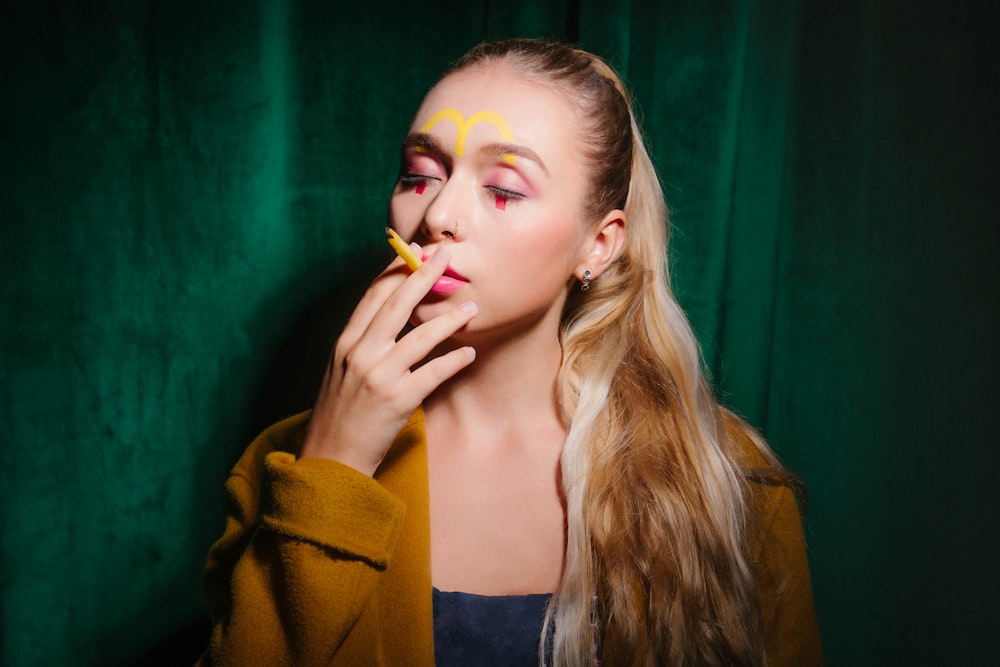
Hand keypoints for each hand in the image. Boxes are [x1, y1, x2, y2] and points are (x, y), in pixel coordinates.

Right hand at [299, 246, 476, 475]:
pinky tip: (470, 353)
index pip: (372, 297)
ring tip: (472, 307)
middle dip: (423, 276)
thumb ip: (363, 344)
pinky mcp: (397, 400)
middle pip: (396, 305)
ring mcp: (378, 376)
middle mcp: (359, 354)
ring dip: (450, 319)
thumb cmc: (340, 414)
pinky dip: (454, 361)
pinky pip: (433, 373)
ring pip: (420, 337)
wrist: (330, 458)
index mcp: (345, 344)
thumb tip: (390, 319)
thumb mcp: (341, 371)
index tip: (414, 253)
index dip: (395, 272)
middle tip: (446, 257)